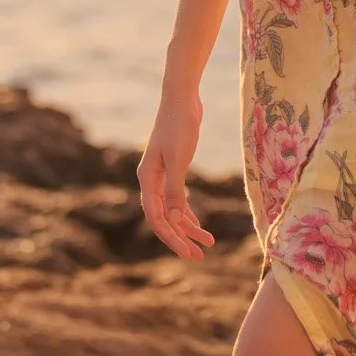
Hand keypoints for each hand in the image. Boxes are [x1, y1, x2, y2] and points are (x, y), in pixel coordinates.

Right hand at [137, 88, 216, 260]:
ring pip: (172, 210)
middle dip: (180, 238)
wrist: (182, 99)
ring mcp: (161, 176)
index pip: (156, 218)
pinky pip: (177, 199)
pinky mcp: (173, 170)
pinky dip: (187, 213)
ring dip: (188, 228)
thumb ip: (175, 190)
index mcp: (147, 179)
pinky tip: (199, 224)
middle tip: (199, 256)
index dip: (171, 238)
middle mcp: (150, 180)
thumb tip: (173, 220)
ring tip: (208, 244)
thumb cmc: (179, 126)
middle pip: (163, 218)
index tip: (188, 253)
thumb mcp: (179, 160)